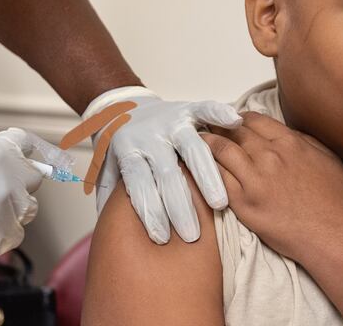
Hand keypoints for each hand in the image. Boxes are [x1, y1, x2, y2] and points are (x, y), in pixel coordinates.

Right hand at [0, 127, 61, 277]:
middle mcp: (9, 182)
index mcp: (0, 152)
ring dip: (14, 206)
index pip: (27, 146)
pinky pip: (12, 235)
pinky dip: (1, 232)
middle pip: (34, 179)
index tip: (28, 155)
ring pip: (27, 209)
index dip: (24, 149)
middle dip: (19, 178)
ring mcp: (4, 212)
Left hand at [62, 91, 241, 243]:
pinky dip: (220, 114)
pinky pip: (205, 109)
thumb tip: (106, 234)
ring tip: (220, 204)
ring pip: (192, 149)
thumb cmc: (118, 146)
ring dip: (207, 176)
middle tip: (192, 235)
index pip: (138, 183)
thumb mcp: (106, 169)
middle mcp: (149, 136)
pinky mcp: (186, 109)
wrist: (119, 105)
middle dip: (180, 206)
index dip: (149, 210)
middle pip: (166, 173)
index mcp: (127, 151)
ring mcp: (170, 121)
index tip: (161, 237)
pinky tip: (236, 122)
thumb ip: (109, 197)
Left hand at [202, 112, 342, 260]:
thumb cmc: (334, 200)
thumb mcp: (326, 157)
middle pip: (233, 132)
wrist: (332, 235)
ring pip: (220, 150)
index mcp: (289, 142)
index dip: (235, 119)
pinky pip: (216, 178)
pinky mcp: (243, 202)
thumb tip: (283, 131)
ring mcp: (254, 178)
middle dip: (216, 126)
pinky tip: (196, 166)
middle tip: (204, 127)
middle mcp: (269, 155)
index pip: (252, 119)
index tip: (227, 121)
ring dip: (205, 143)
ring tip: (196, 142)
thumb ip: (302, 140)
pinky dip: (204, 168)